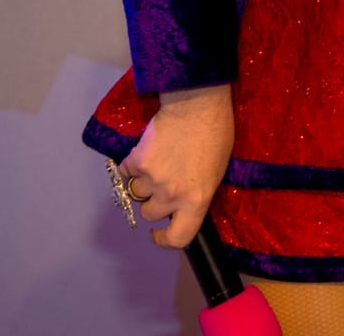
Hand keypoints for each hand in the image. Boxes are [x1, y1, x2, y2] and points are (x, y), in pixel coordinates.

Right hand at [119, 83, 233, 248]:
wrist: (197, 103)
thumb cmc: (216, 134)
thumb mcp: (216, 172)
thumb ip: (197, 194)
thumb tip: (181, 205)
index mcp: (197, 200)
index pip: (178, 238)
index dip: (165, 240)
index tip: (158, 233)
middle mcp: (172, 195)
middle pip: (150, 213)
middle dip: (154, 202)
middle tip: (163, 183)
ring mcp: (152, 178)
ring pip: (136, 193)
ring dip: (143, 183)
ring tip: (156, 164)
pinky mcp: (137, 160)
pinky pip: (126, 172)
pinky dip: (132, 165)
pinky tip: (146, 152)